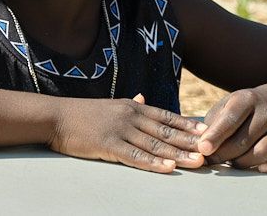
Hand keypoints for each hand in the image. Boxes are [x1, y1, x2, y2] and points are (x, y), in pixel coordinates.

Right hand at [50, 94, 206, 173]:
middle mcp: (129, 116)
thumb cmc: (80, 113)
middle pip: (165, 130)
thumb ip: (129, 103)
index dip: (186, 124)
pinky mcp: (108, 145)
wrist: (55, 116)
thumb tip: (144, 99)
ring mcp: (119, 130)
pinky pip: (135, 156)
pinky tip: (168, 167)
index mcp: (130, 106)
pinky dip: (153, 162)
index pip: (165, 115)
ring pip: (155, 144)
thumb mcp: (108, 104)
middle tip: (212, 148)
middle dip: (190, 141)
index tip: (207, 130)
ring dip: (178, 154)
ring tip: (198, 162)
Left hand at [198, 88, 266, 172]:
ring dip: (242, 162)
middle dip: (224, 154)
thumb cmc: (240, 108)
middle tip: (210, 160)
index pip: (230, 119)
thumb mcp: (224, 106)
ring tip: (230, 161)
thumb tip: (198, 143)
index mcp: (246, 99)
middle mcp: (265, 113)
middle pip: (243, 140)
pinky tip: (259, 168)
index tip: (203, 148)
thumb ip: (212, 123)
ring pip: (261, 153)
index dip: (215, 136)